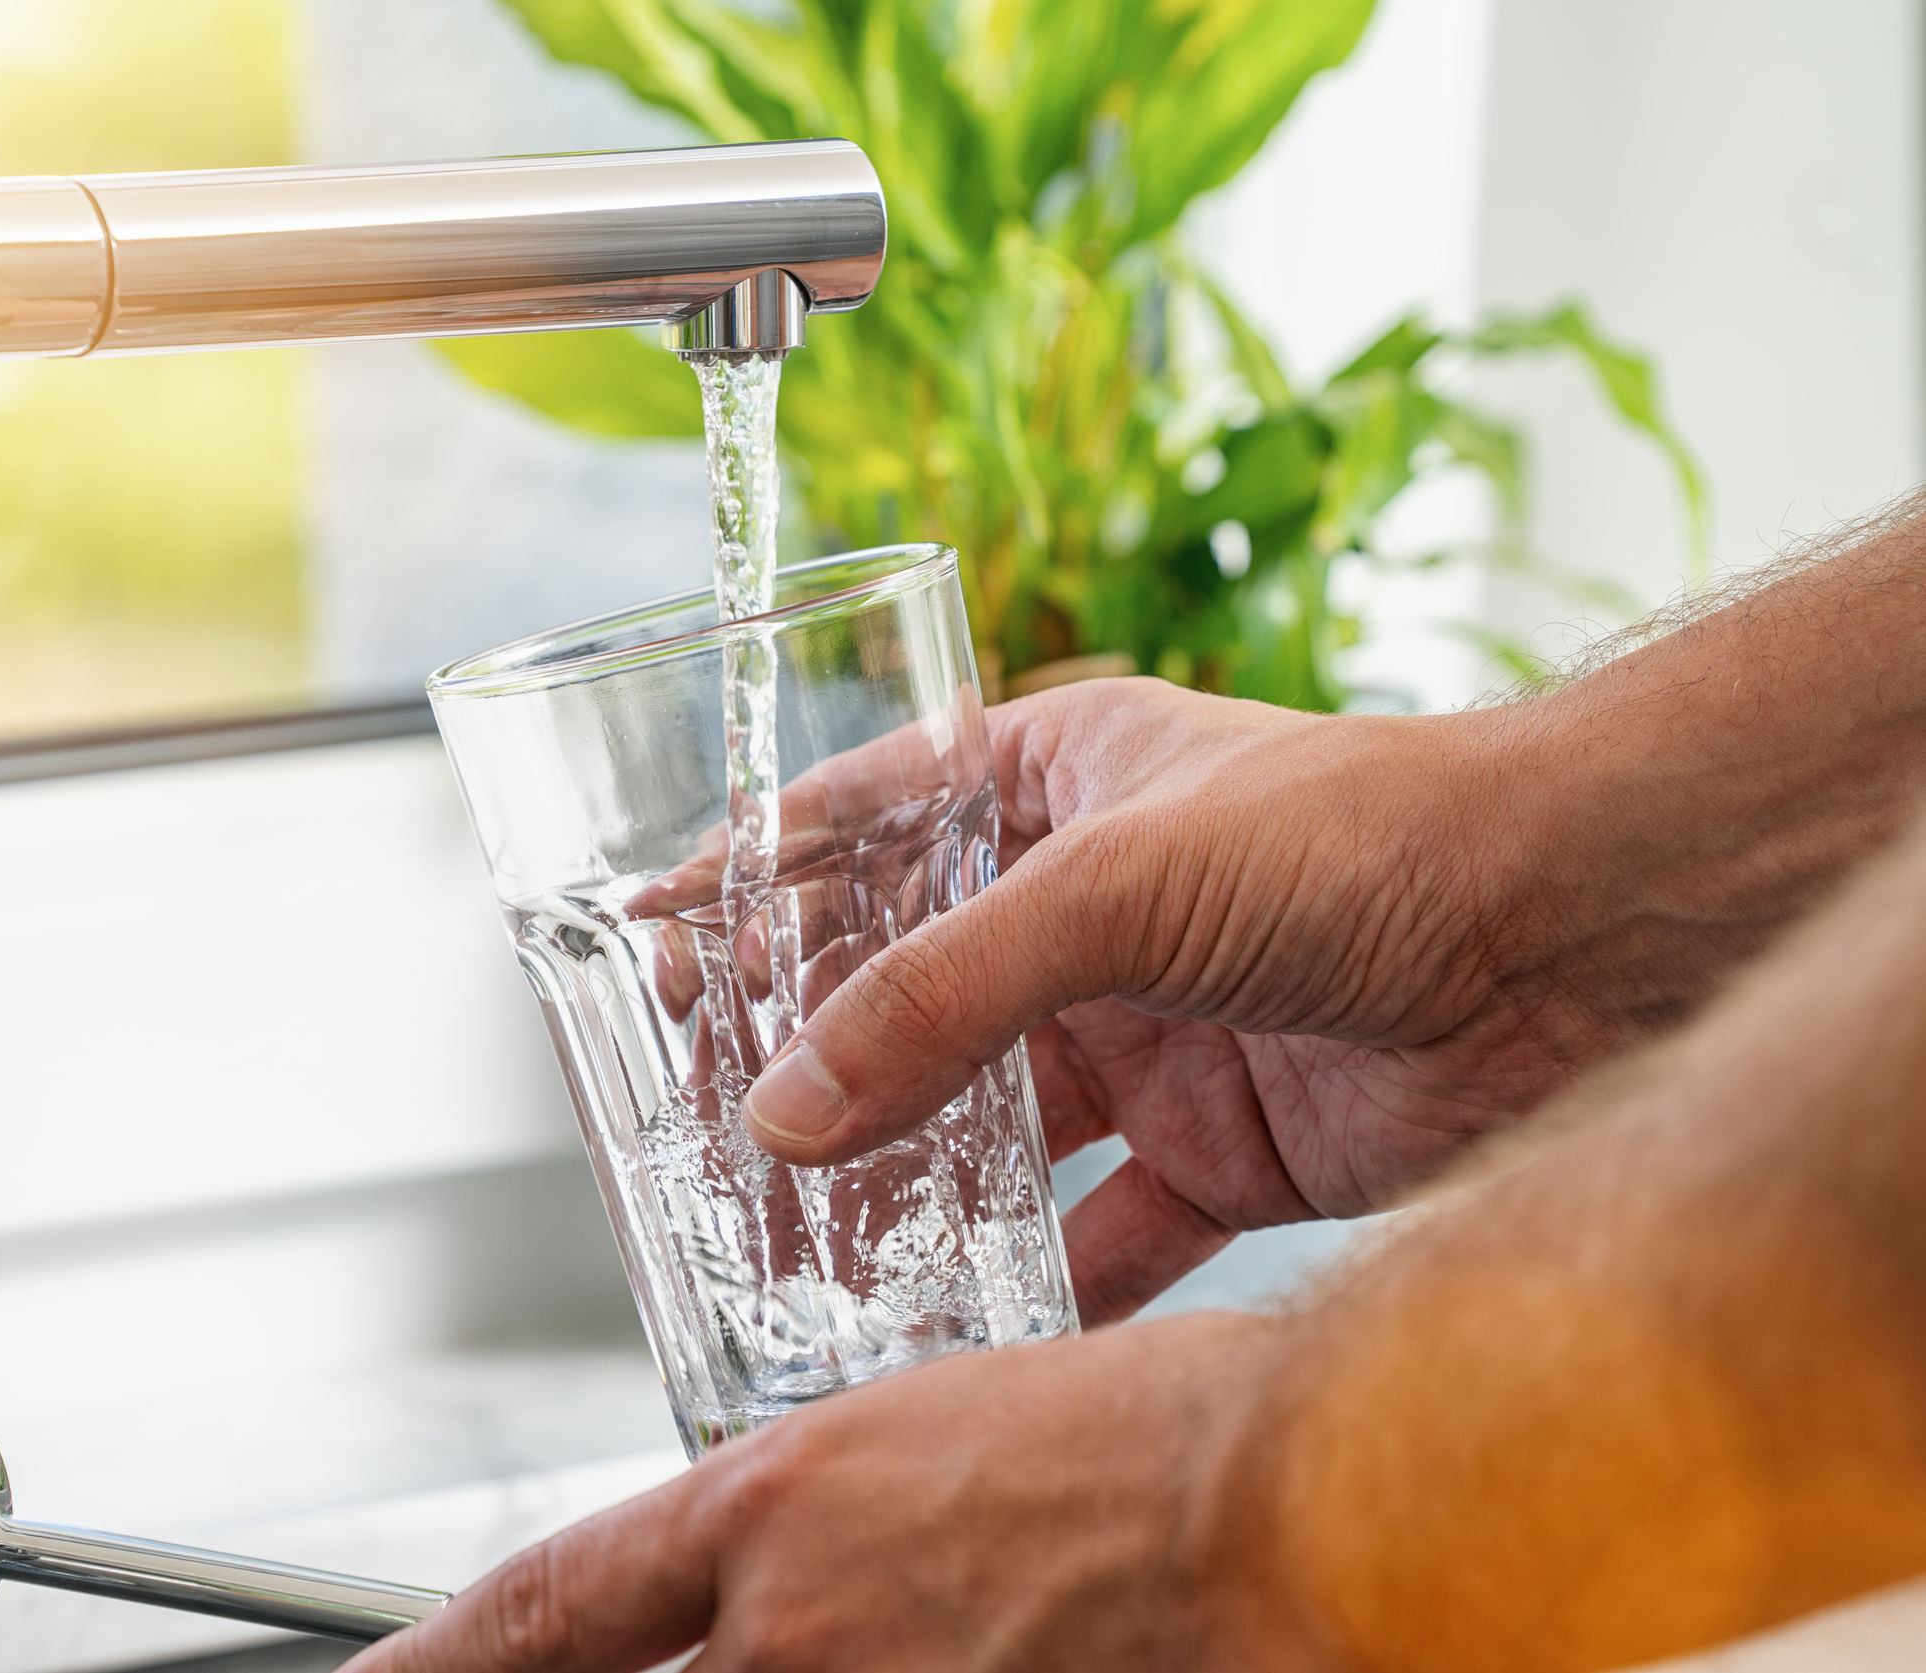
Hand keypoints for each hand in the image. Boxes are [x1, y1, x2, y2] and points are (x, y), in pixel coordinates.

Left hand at [345, 1312, 1332, 1672]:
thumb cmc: (1140, 1436)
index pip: (547, 1611)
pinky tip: (930, 1657)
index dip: (436, 1662)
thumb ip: (808, 1527)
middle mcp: (795, 1635)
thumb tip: (755, 1591)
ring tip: (853, 1634)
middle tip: (570, 1672)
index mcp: (774, 1512)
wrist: (1287, 1500)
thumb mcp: (922, 1435)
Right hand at [739, 676, 1639, 1320]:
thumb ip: (938, 998)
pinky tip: (963, 1326)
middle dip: (813, 1064)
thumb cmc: (1365, 835)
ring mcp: (1152, 1034)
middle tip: (706, 1126)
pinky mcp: (1221, 1146)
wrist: (1579, 941)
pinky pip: (1102, 1231)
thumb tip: (788, 1111)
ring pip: (992, 1124)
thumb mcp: (1112, 885)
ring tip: (801, 1249)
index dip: (751, 888)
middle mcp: (1092, 910)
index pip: (862, 828)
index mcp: (1056, 784)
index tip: (650, 948)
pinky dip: (1038, 1281)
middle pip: (911, 995)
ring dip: (909, 1187)